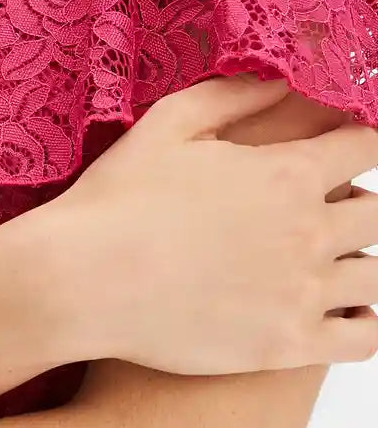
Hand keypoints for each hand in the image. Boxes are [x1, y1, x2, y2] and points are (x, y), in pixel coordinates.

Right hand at [57, 74, 377, 374]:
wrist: (81, 282)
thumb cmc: (116, 198)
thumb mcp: (168, 123)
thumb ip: (234, 95)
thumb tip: (284, 81)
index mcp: (287, 173)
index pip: (367, 148)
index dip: (363, 143)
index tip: (349, 148)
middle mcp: (308, 231)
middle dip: (365, 204)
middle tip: (333, 205)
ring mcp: (303, 292)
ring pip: (377, 276)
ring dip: (362, 262)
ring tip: (335, 260)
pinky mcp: (288, 345)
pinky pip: (363, 338)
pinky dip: (366, 321)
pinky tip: (348, 310)